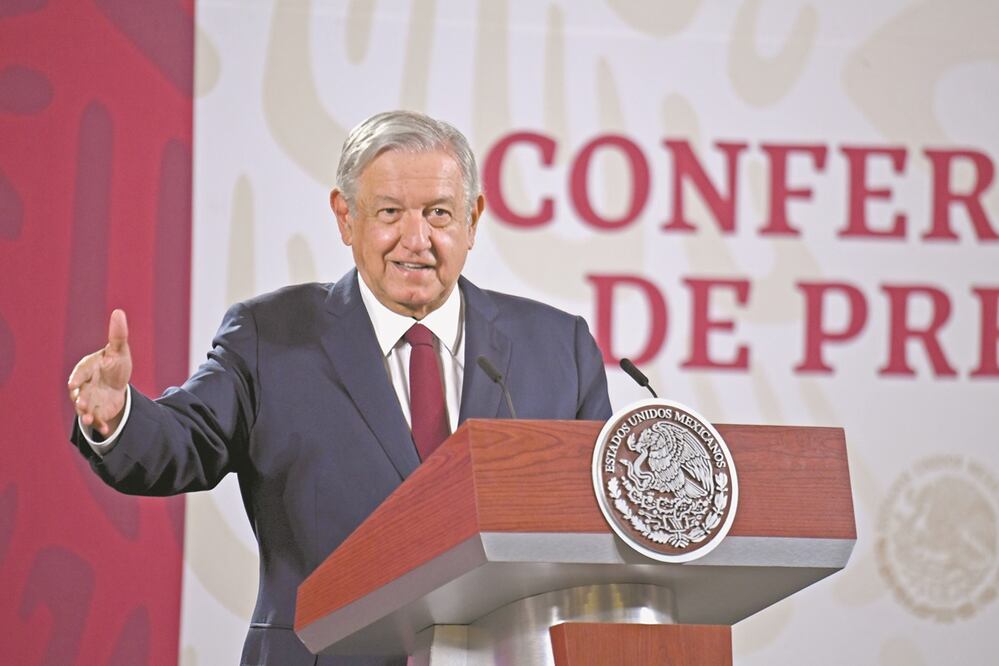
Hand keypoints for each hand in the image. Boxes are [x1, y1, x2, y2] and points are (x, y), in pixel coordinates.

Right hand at [68, 309, 131, 436]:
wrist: (118, 382)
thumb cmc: (116, 363)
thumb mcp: (119, 350)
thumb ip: (117, 334)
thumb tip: (118, 312)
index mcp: (88, 369)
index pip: (80, 373)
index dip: (77, 378)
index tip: (73, 384)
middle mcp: (85, 385)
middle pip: (79, 393)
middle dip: (79, 400)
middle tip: (80, 404)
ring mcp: (90, 399)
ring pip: (85, 408)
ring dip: (86, 414)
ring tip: (90, 420)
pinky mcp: (97, 410)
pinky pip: (97, 418)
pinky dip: (100, 424)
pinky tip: (105, 429)